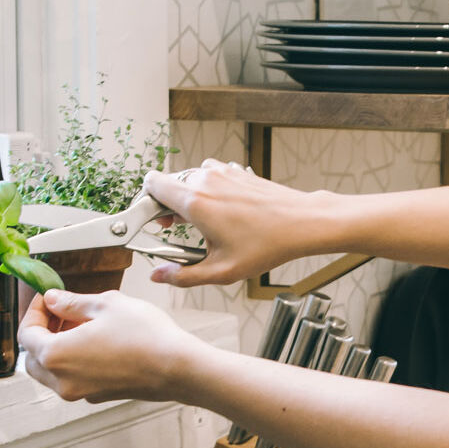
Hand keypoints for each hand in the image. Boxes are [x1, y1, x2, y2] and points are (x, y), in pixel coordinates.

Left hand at [18, 289, 199, 402]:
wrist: (178, 367)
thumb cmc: (146, 337)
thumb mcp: (105, 305)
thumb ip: (72, 303)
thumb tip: (54, 300)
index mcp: (56, 355)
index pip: (27, 334)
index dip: (34, 312)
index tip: (48, 298)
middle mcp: (63, 380)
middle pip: (34, 358)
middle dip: (42, 332)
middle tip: (60, 311)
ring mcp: (81, 392)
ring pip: (52, 371)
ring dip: (57, 347)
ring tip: (80, 324)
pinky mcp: (98, 395)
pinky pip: (73, 378)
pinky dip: (73, 360)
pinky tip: (95, 340)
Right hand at [143, 159, 330, 286]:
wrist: (301, 223)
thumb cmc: (266, 245)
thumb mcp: (221, 271)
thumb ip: (183, 276)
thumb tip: (159, 277)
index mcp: (195, 202)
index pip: (152, 184)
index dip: (147, 203)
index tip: (155, 221)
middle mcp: (205, 179)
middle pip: (169, 183)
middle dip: (167, 204)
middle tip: (177, 228)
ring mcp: (222, 172)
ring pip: (190, 179)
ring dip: (189, 196)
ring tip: (200, 222)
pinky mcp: (236, 171)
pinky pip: (210, 176)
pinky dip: (208, 190)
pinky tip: (221, 212)